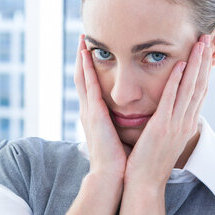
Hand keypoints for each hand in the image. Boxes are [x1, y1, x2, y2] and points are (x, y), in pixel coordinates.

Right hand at [74, 34, 126, 178]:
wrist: (111, 177)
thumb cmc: (119, 160)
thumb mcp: (118, 137)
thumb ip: (121, 124)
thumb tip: (132, 118)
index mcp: (96, 116)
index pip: (90, 86)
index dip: (89, 67)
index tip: (91, 51)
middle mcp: (89, 111)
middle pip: (82, 77)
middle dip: (82, 57)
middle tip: (82, 37)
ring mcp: (89, 112)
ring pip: (82, 77)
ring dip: (82, 57)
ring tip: (82, 39)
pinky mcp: (94, 114)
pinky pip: (90, 85)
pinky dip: (88, 69)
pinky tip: (88, 54)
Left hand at [125, 35, 212, 186]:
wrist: (143, 184)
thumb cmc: (148, 162)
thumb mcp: (163, 138)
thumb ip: (167, 122)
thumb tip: (168, 109)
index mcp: (185, 124)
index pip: (199, 91)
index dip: (204, 69)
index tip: (205, 50)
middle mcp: (185, 122)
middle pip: (200, 85)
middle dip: (205, 60)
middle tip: (208, 37)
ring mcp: (175, 125)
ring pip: (189, 89)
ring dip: (196, 64)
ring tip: (200, 43)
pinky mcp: (161, 128)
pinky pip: (171, 100)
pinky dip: (177, 81)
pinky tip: (180, 64)